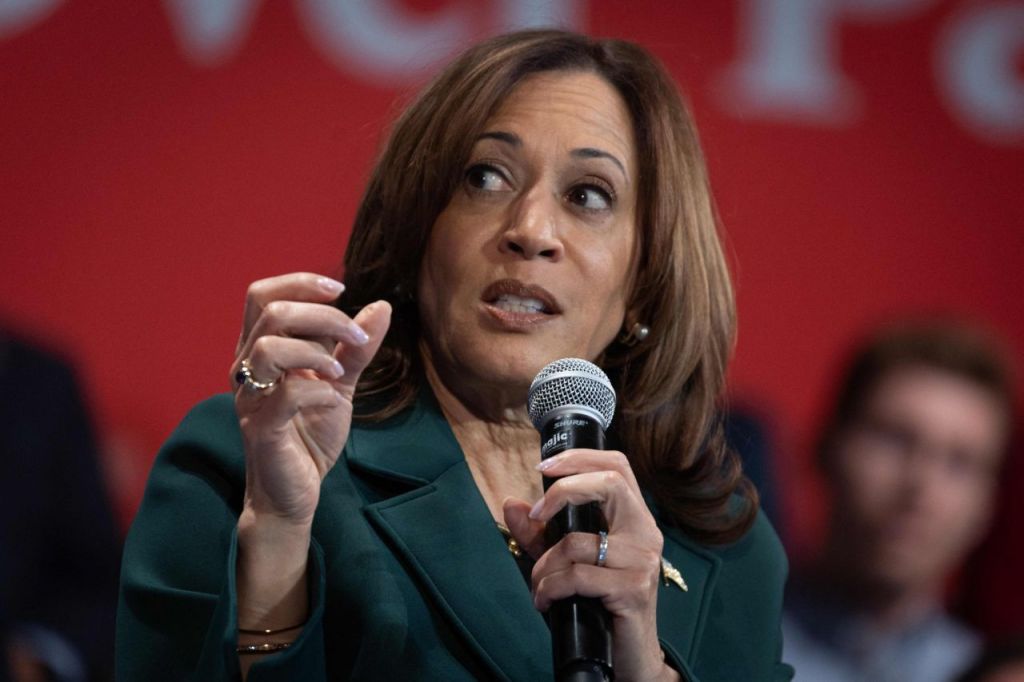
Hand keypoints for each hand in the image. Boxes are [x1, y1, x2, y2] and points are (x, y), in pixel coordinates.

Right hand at [231, 272, 390, 528]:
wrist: (295, 493)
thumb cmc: (310, 433)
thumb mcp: (341, 384)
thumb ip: (358, 348)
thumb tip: (381, 305)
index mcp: (259, 350)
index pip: (263, 295)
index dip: (301, 283)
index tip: (342, 289)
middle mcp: (246, 368)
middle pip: (269, 311)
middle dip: (322, 315)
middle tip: (356, 337)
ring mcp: (250, 397)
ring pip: (267, 347)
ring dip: (315, 350)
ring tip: (339, 371)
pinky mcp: (261, 428)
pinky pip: (285, 395)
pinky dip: (318, 389)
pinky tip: (332, 400)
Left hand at [503, 450, 678, 681]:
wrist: (630, 657)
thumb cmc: (599, 605)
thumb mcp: (565, 564)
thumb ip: (540, 536)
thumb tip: (511, 504)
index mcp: (634, 519)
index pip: (617, 466)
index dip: (579, 458)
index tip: (543, 467)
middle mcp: (645, 533)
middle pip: (610, 482)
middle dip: (562, 491)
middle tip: (537, 513)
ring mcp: (643, 561)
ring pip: (577, 541)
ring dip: (544, 566)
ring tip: (539, 586)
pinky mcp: (634, 589)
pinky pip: (576, 576)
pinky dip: (549, 588)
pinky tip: (545, 603)